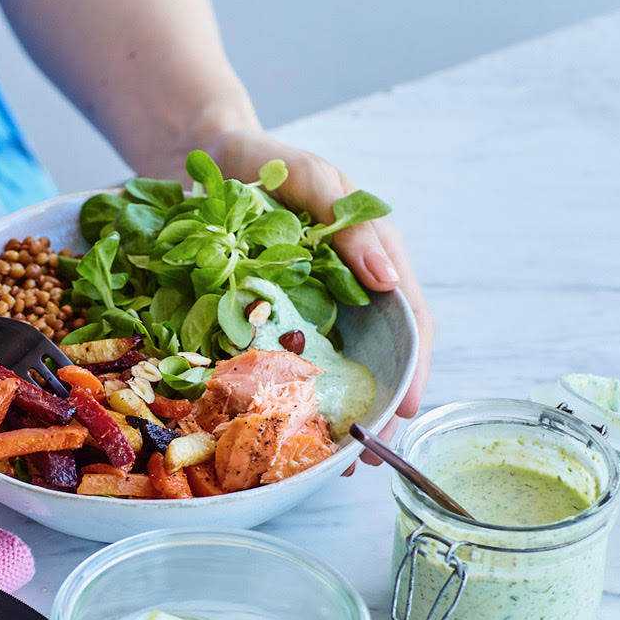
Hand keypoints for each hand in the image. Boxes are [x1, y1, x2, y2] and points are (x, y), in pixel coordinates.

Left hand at [206, 129, 434, 466]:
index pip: (410, 318)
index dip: (413, 365)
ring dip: (335, 414)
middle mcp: (348, 290)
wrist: (206, 160)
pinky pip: (283, 363)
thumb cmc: (267, 160)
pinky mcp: (267, 318)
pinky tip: (281, 430)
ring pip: (334, 369)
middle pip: (379, 356)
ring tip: (330, 460)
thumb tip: (388, 277)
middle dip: (378, 406)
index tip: (406, 406)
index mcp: (371, 256)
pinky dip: (288, 397)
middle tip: (367, 453)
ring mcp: (309, 307)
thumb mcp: (312, 176)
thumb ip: (350, 221)